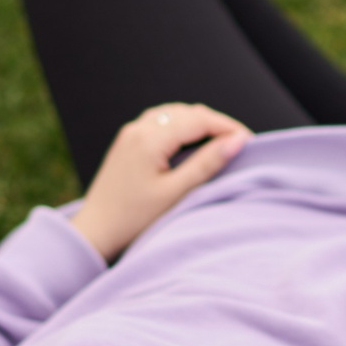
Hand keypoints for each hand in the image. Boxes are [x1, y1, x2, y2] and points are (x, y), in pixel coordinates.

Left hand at [71, 104, 252, 261]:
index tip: (250, 141)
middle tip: (239, 143)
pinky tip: (191, 143)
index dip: (228, 127)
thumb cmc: (134, 219)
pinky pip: (160, 122)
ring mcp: (130, 134)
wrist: (95, 232)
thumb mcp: (175, 194)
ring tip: (219, 142)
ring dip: (198, 123)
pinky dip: (181, 127)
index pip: (199, 120)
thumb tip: (236, 141)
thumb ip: (206, 164)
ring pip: (173, 115)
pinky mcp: (126, 142)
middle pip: (187, 113)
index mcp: (150, 139)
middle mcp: (138, 129)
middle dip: (216, 124)